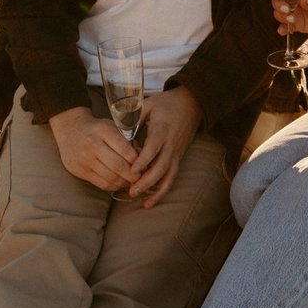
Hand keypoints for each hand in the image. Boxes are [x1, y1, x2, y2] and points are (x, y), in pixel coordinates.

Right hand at [50, 105, 139, 191]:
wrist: (70, 129)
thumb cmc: (97, 129)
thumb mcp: (113, 127)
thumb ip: (128, 141)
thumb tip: (144, 159)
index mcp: (104, 130)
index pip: (126, 150)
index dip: (138, 161)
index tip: (145, 165)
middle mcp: (93, 144)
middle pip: (119, 166)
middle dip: (133, 175)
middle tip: (141, 177)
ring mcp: (85, 159)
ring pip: (111, 178)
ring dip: (124, 183)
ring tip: (131, 181)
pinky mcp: (80, 171)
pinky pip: (102, 184)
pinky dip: (114, 186)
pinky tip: (119, 183)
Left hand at [123, 86, 200, 206]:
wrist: (191, 104)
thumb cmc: (166, 104)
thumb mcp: (148, 104)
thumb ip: (133, 116)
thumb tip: (117, 128)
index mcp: (162, 130)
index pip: (153, 148)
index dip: (143, 160)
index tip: (132, 170)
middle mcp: (171, 145)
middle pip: (161, 167)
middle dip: (147, 182)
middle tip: (132, 191)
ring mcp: (176, 153)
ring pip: (169, 176)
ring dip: (156, 191)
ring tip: (144, 202)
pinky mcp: (178, 158)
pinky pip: (172, 177)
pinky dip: (163, 190)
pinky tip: (152, 200)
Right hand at [270, 0, 307, 35]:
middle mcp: (291, 0)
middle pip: (277, 0)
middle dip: (279, 4)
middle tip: (288, 9)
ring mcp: (293, 12)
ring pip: (279, 14)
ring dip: (282, 16)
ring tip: (292, 19)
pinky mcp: (295, 24)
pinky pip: (285, 27)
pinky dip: (283, 29)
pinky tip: (283, 31)